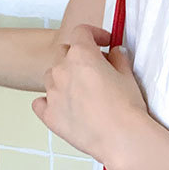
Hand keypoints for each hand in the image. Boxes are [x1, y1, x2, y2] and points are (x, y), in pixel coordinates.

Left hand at [32, 23, 149, 164]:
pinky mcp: (49, 115)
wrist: (121, 137)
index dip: (94, 35)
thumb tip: (115, 53)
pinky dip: (49, 101)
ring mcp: (53, 92)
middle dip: (77, 57)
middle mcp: (62, 69)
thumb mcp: (128, 76)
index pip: (82, 32)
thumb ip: (118, 59)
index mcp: (82, 54)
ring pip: (51, 77)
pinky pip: (40, 102)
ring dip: (63, 79)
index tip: (102, 42)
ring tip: (80, 92)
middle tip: (93, 69)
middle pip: (63, 53)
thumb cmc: (126, 108)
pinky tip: (62, 106)